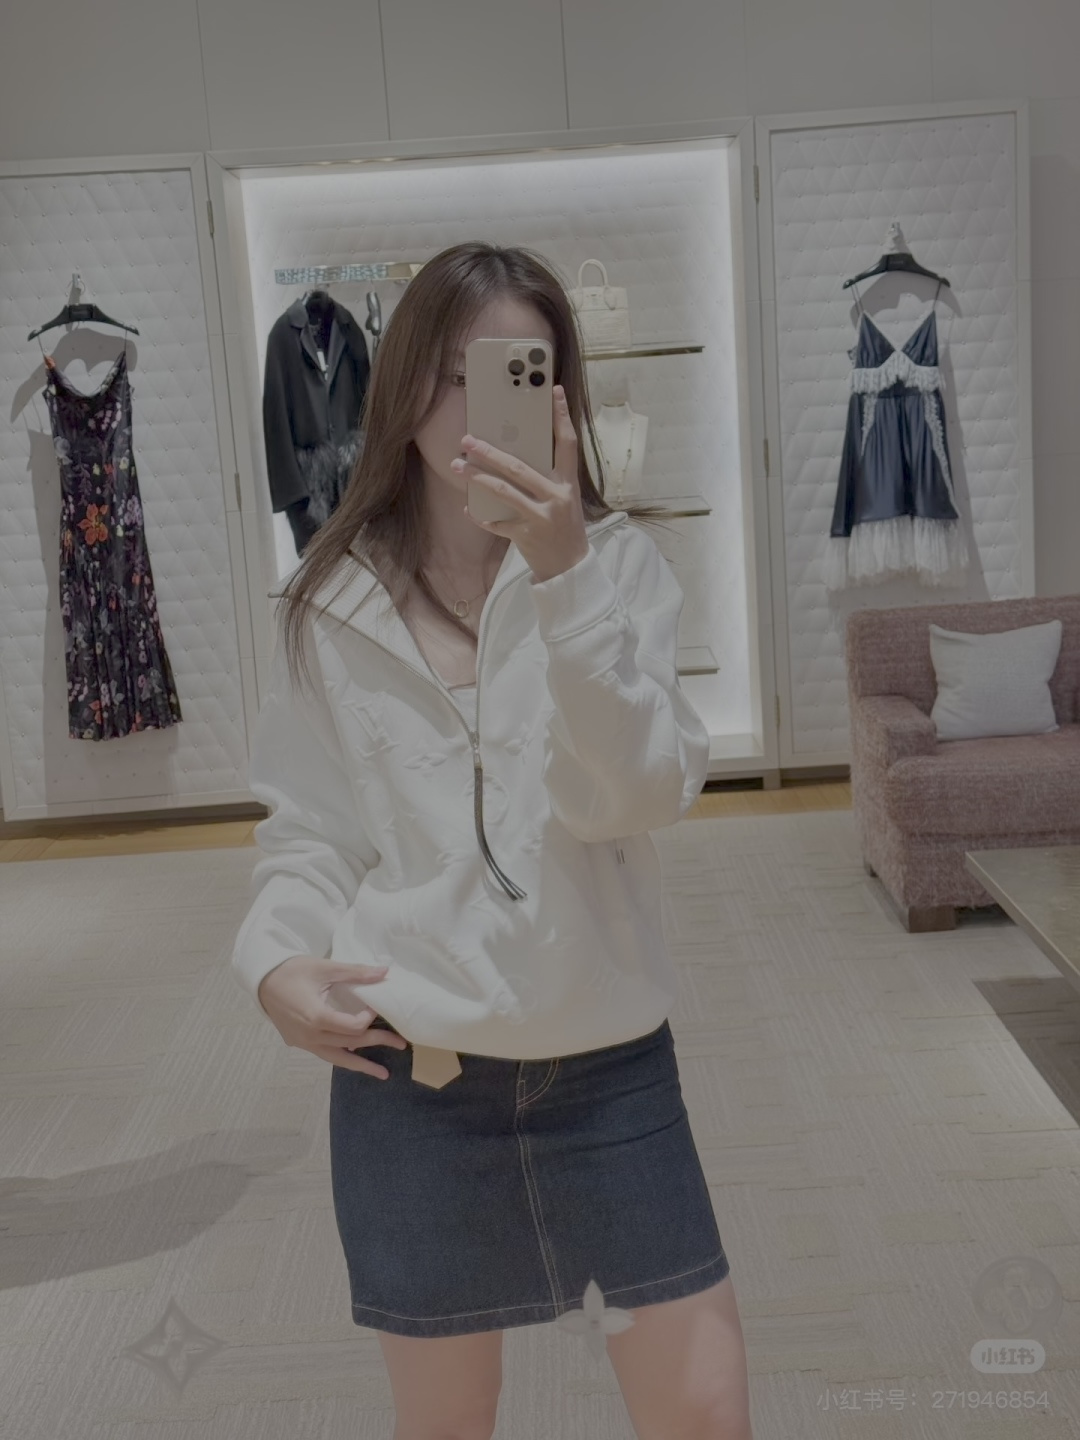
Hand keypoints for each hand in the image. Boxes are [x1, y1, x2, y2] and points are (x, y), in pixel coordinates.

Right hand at [257, 956, 408, 1076]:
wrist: (262, 981)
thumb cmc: (293, 971)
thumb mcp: (325, 968)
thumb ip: (356, 972)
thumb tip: (384, 971)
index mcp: (316, 1017)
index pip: (353, 1027)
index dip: (369, 1019)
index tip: (374, 1007)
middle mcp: (310, 1035)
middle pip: (351, 1043)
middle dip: (378, 1042)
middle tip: (402, 1043)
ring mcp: (304, 1042)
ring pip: (338, 1057)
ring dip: (362, 1064)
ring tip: (383, 1074)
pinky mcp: (299, 1043)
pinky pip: (325, 1054)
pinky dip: (343, 1057)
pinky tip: (356, 1060)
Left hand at [453, 384, 589, 582]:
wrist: (570, 570)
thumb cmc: (564, 528)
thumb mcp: (564, 499)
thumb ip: (546, 478)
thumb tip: (514, 455)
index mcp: (568, 483)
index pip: (568, 444)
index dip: (561, 417)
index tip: (553, 392)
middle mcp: (556, 497)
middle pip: (520, 467)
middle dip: (491, 452)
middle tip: (468, 439)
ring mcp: (541, 517)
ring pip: (504, 491)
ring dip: (478, 477)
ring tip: (458, 466)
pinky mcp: (527, 536)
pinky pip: (497, 523)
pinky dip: (480, 515)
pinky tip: (467, 507)